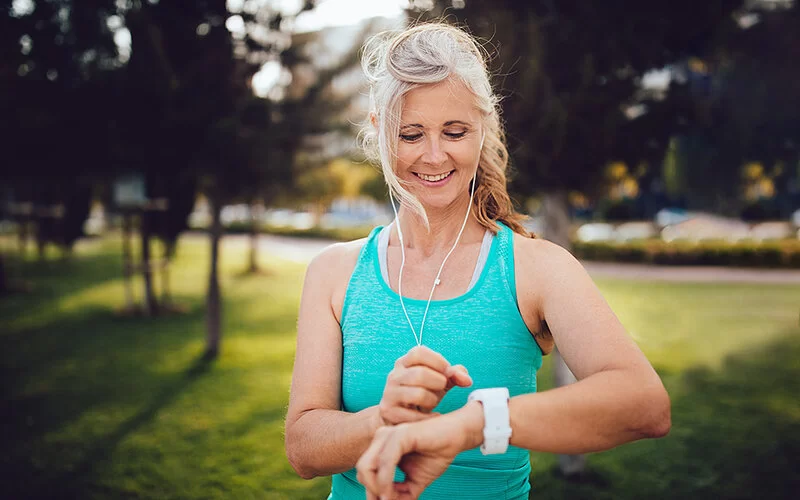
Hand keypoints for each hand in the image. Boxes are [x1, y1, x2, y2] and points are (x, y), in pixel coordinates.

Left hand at [357, 403, 482, 499]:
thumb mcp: (415, 480)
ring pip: (367, 466)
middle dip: (371, 491)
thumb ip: (401, 493)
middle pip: (362, 470)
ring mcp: (389, 435)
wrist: (458, 435)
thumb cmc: (437, 453)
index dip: (372, 493)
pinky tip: (391, 493)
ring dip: (377, 488)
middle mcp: (381, 438)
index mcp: (382, 446)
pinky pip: (385, 462)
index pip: (365, 472)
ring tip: (389, 499)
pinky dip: (386, 481)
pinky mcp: (400, 435)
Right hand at [378, 346, 472, 425]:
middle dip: (438, 382)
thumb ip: (454, 375)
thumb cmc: (423, 394)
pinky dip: (429, 418)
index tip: (447, 372)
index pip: (419, 352)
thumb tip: (467, 380)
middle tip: (442, 388)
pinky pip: (414, 416)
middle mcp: (394, 375)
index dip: (438, 361)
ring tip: (434, 403)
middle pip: (420, 373)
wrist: (400, 417)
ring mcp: (389, 393)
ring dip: (432, 400)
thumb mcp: (439, 381)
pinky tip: (433, 416)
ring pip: (418, 394)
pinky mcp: (388, 411)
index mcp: (405, 362)